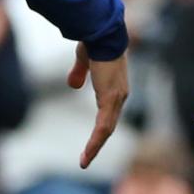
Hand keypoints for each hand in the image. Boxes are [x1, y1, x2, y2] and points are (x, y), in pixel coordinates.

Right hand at [68, 43, 126, 168]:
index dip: (100, 128)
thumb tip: (73, 86)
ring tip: (83, 161)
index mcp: (114, 87)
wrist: (100, 32)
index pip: (109, 113)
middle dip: (98, 143)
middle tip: (86, 158)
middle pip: (109, 125)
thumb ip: (80, 73)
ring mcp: (116, 98)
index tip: (92, 141)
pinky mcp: (110, 99)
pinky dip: (95, 142)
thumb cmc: (93, 42)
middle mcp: (120, 96)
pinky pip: (103, 127)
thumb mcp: (84, 61)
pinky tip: (87, 154)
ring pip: (106, 130)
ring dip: (95, 147)